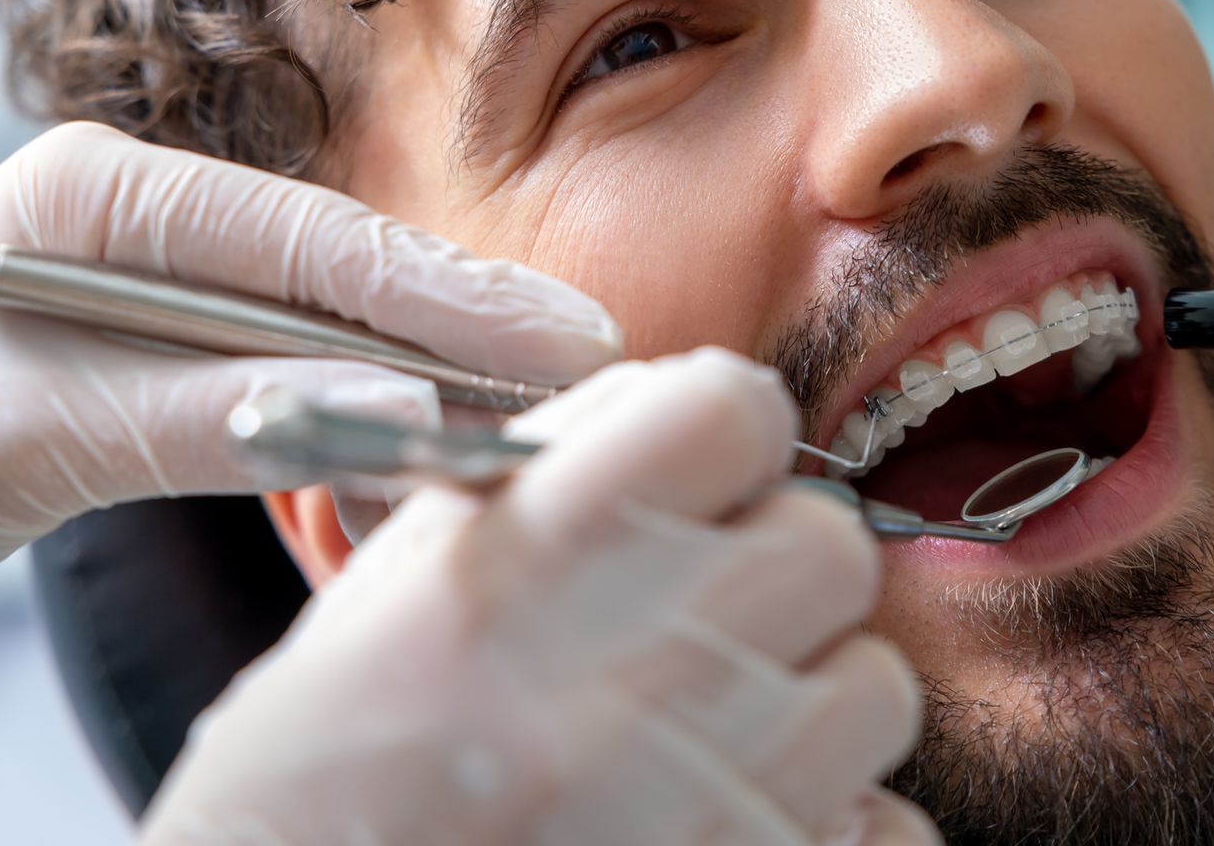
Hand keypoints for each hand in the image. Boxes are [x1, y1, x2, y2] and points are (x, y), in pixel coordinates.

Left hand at [0, 121, 621, 657]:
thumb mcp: (24, 428)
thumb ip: (214, 412)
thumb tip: (392, 407)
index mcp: (105, 197)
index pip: (318, 243)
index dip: (451, 297)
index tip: (566, 339)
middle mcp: (141, 232)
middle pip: (341, 284)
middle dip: (464, 338)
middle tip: (592, 383)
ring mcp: (148, 302)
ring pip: (324, 345)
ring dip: (415, 400)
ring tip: (523, 443)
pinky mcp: (146, 375)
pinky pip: (280, 400)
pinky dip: (346, 443)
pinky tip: (410, 476)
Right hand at [141, 350, 938, 845]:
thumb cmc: (324, 773)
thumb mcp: (401, 588)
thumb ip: (550, 483)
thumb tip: (682, 410)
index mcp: (541, 553)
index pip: (738, 409)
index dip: (727, 436)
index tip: (704, 479)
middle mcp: (644, 664)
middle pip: (833, 546)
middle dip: (779, 574)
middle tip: (704, 624)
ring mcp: (716, 793)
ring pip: (876, 687)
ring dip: (807, 708)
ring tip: (705, 745)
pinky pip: (889, 829)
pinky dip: (831, 830)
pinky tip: (727, 827)